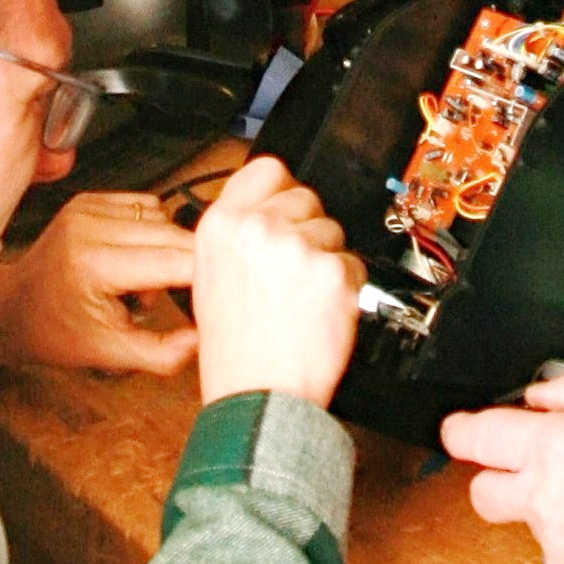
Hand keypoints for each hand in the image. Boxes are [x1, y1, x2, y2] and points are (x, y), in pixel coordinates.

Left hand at [0, 193, 197, 374]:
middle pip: (173, 234)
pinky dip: (151, 232)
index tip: (216, 296)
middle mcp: (90, 225)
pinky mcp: (90, 199)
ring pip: (164, 218)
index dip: (204, 277)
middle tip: (176, 298)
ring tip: (142, 283)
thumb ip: (164, 353)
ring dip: (167, 248)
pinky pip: (145, 206)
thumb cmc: (56, 332)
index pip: (173, 260)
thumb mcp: (111, 354)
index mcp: (95, 263)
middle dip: (187, 266)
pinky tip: (132, 260)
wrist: (12, 309)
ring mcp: (88, 207)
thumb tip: (205, 338)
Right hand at [193, 156, 361, 407]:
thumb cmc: (235, 349)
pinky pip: (353, 264)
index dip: (282, 189)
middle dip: (307, 229)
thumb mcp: (210, 277)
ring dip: (326, 259)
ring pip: (333, 231)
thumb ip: (238, 235)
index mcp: (222, 226)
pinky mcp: (334, 272)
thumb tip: (267, 212)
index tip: (287, 207)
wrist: (258, 394)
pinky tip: (321, 311)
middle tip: (292, 272)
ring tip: (302, 298)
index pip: (267, 170)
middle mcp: (258, 228)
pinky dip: (346, 287)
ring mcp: (298, 247)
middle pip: (306, 197)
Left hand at [440, 368, 563, 563]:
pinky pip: (563, 557)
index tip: (457, 431)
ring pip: (531, 525)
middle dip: (496, 477)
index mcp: (555, 446)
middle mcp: (546, 498)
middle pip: (483, 492)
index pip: (477, 437)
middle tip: (528, 467)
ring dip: (551, 511)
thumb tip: (542, 394)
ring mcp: (559, 544)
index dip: (460, 432)